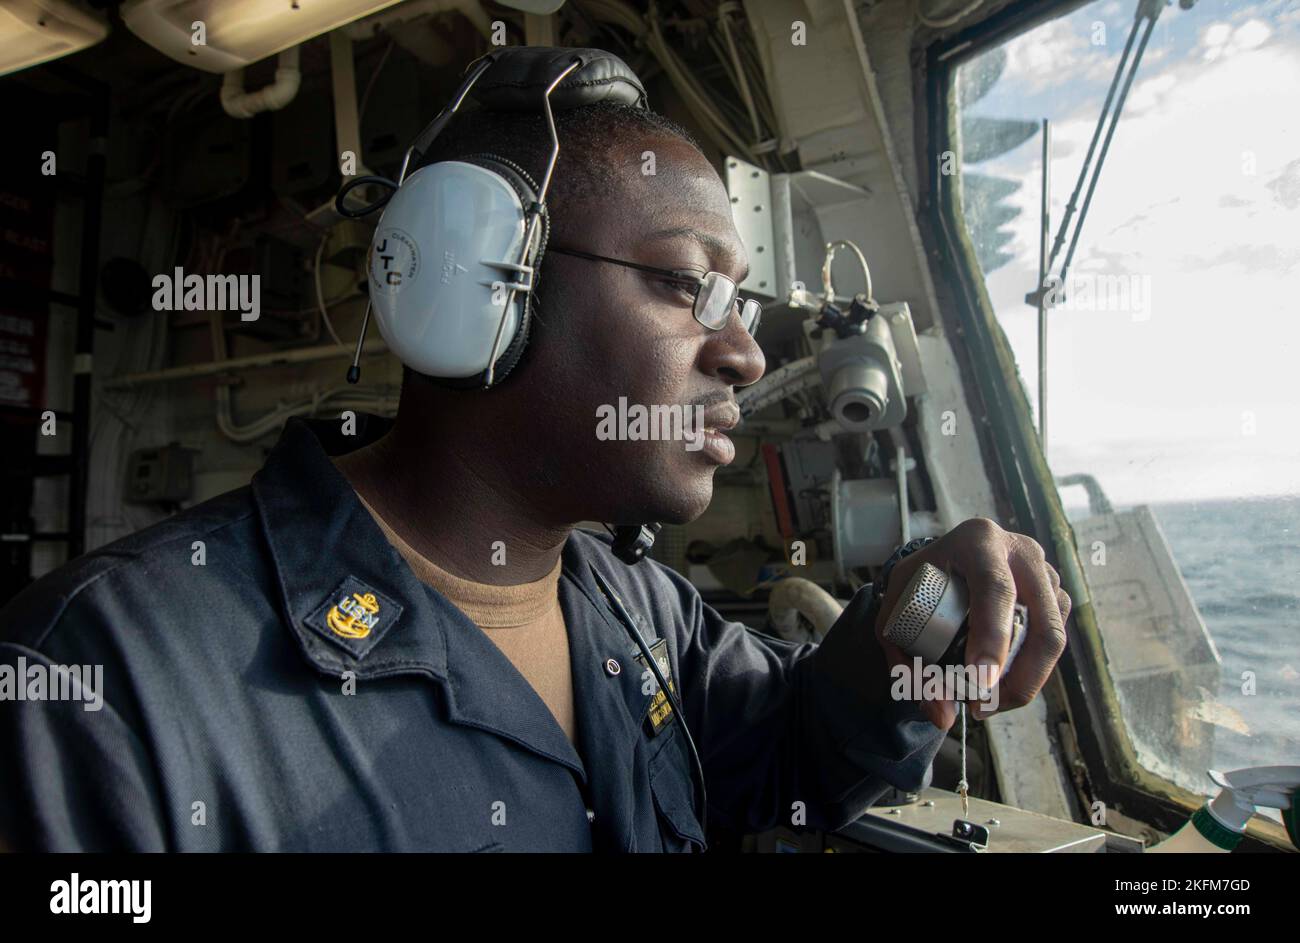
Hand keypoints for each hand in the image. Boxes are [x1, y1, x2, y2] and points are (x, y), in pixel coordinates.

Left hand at [874, 518, 1071, 730]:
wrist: (943, 562)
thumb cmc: (918, 585)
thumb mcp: (896, 615)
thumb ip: (907, 663)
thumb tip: (942, 718)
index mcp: (978, 541)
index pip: (994, 589)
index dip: (992, 638)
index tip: (980, 681)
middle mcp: (1020, 552)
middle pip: (1040, 622)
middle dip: (1018, 677)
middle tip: (983, 708)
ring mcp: (1046, 573)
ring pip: (1053, 638)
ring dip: (1025, 681)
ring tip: (986, 701)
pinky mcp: (1056, 595)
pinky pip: (1054, 642)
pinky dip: (1032, 673)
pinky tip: (1002, 684)